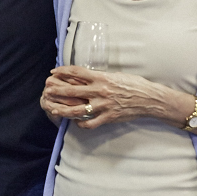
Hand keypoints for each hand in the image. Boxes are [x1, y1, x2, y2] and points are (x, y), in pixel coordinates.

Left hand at [41, 65, 165, 128]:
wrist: (149, 98)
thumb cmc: (134, 84)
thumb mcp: (115, 75)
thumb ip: (99, 77)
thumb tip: (84, 76)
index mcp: (102, 78)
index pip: (77, 73)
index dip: (63, 71)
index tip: (54, 72)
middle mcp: (100, 91)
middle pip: (72, 91)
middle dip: (57, 90)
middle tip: (47, 89)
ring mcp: (103, 106)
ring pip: (77, 110)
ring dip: (63, 109)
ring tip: (53, 109)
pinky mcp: (108, 117)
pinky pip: (90, 123)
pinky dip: (81, 124)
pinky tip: (76, 122)